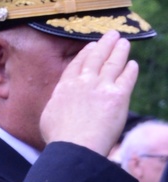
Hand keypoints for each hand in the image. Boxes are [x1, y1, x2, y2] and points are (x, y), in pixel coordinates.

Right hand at [40, 31, 138, 154]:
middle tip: (111, 35)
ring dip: (119, 51)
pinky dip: (130, 69)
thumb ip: (56, 104)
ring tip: (124, 42)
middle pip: (96, 58)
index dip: (85, 53)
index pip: (77, 64)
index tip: (91, 46)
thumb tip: (59, 104)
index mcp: (65, 87)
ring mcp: (101, 87)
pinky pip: (127, 78)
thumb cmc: (59, 138)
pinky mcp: (118, 96)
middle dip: (104, 45)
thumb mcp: (48, 117)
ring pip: (113, 63)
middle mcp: (83, 82)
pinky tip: (133, 65)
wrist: (75, 146)